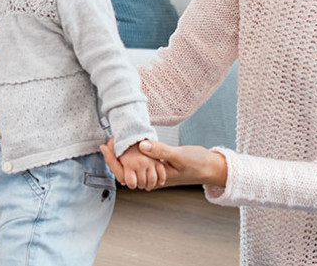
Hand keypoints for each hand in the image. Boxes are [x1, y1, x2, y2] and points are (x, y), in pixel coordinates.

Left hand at [100, 137, 228, 187]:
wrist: (211, 167)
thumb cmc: (198, 164)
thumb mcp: (179, 156)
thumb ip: (160, 151)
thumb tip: (141, 145)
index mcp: (153, 178)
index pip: (125, 174)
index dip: (112, 161)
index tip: (105, 146)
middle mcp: (151, 177)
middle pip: (124, 170)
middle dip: (113, 156)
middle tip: (107, 139)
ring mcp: (154, 171)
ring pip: (132, 165)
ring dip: (121, 153)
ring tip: (114, 138)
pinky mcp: (157, 164)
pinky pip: (141, 159)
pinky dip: (132, 150)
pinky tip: (129, 140)